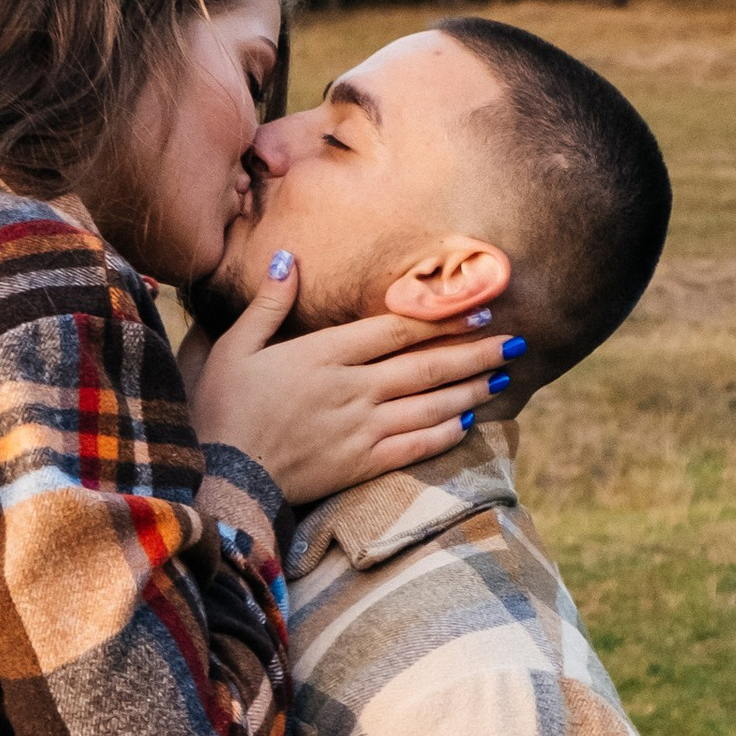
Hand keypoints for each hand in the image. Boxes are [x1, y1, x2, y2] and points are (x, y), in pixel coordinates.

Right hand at [193, 265, 519, 503]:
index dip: (441, 319)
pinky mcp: (360, 465)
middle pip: (425, 366)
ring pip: (428, 405)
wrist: (221, 477)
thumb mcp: (232, 346)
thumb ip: (267, 303)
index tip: (477, 311)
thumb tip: (288, 258)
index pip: (395, 330)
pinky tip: (467, 423)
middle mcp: (350, 389)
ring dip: (469, 390)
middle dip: (474, 352)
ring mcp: (359, 429)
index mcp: (323, 354)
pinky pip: (413, 447)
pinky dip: (443, 435)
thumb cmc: (221, 408)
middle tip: (515, 341)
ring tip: (503, 376)